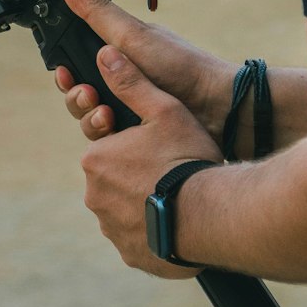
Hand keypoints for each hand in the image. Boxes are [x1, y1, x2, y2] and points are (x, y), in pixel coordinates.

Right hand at [55, 0, 233, 144]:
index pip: (77, 64)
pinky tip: (116, 135)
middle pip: (80, 94)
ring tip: (105, 117)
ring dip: (90, 118)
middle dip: (77, 97)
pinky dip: (109, 138)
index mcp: (118, 55)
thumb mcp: (132, 35)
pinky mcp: (138, 136)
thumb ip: (95, 11)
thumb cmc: (181, 65)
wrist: (219, 109)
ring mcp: (130, 109)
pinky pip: (111, 141)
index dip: (65, 71)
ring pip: (92, 119)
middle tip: (88, 95)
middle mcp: (121, 82)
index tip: (63, 73)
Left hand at [76, 45, 221, 276]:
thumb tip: (104, 53)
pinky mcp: (128, 253)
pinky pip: (137, 237)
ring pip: (125, 207)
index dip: (133, 142)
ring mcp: (110, 227)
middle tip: (171, 171)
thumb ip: (131, 82)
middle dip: (137, 172)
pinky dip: (152, 230)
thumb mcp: (163, 111)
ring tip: (178, 197)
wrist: (211, 218)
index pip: (108, 145)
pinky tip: (175, 223)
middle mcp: (94, 195)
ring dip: (144, 202)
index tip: (158, 147)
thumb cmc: (188, 160)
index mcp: (96, 158)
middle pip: (115, 177)